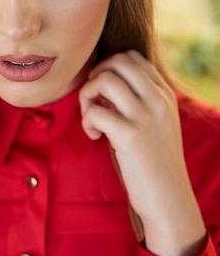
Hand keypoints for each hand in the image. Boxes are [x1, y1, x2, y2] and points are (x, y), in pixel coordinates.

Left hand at [79, 50, 205, 255]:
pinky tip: (94, 137)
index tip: (104, 93)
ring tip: (91, 117)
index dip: (109, 68)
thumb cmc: (153, 162)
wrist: (168, 198)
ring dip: (88, 95)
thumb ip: (137, 100)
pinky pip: (96, 111)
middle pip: (118, 61)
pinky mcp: (130, 135)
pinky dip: (86, 122)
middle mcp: (158, 100)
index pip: (133, 57)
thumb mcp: (155, 124)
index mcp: (164, 95)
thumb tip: (104, 83)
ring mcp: (145, 116)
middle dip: (96, 76)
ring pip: (105, 79)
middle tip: (94, 101)